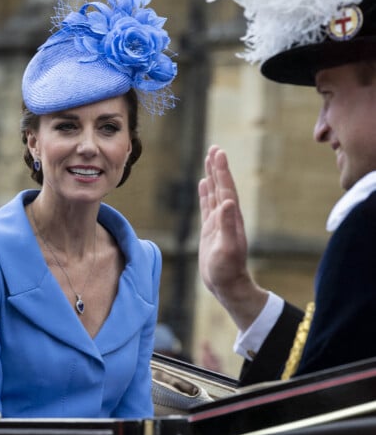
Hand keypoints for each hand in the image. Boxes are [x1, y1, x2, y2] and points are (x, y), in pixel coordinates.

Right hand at [198, 146, 267, 330]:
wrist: (227, 286)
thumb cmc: (227, 270)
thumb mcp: (227, 249)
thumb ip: (227, 226)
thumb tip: (226, 202)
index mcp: (231, 218)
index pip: (226, 189)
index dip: (222, 171)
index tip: (218, 153)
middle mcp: (226, 216)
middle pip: (221, 186)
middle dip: (218, 168)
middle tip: (215, 149)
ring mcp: (218, 222)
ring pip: (214, 193)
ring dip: (212, 176)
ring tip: (209, 160)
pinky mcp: (210, 229)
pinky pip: (207, 206)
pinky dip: (205, 193)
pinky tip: (203, 184)